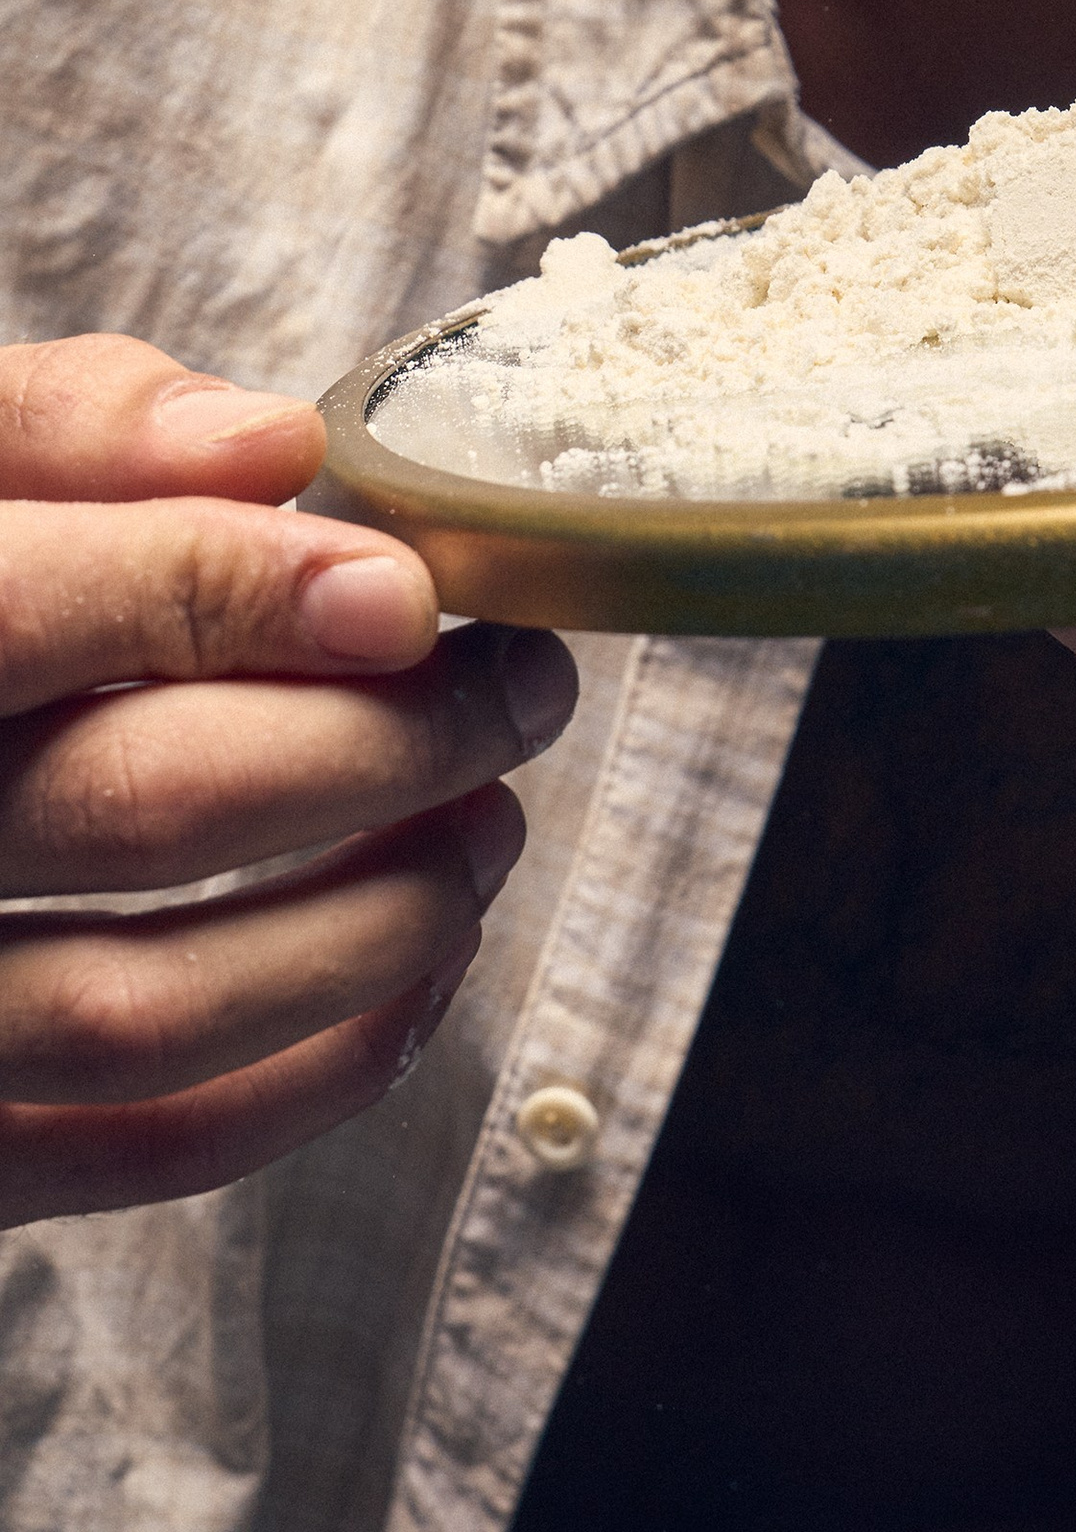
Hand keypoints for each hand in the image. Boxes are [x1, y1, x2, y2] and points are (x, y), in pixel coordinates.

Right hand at [0, 336, 576, 1224]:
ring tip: (490, 819)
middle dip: (381, 746)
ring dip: (375, 919)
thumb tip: (268, 449)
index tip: (410, 590)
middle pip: (137, 807)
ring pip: (145, 1010)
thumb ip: (69, 426)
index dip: (234, 591)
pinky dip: (308, 1073)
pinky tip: (421, 967)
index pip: (20, 611)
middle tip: (520, 686)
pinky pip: (124, 1153)